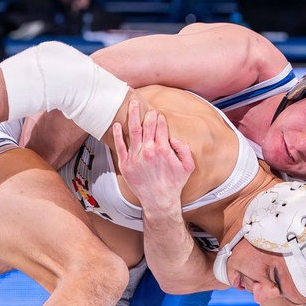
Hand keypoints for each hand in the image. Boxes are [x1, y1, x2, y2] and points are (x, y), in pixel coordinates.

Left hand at [113, 99, 192, 213]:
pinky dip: (118, 134)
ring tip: (132, 104)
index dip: (159, 119)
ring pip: (133, 131)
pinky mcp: (125, 164)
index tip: (158, 115)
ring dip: (133, 115)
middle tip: (146, 107)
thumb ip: (184, 149)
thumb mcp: (188, 167)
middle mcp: (148, 151)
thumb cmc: (174, 184)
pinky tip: (118, 124)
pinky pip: (120, 145)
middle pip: (146, 126)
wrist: (159, 201)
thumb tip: (173, 138)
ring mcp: (135, 157)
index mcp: (163, 149)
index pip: (160, 127)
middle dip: (147, 114)